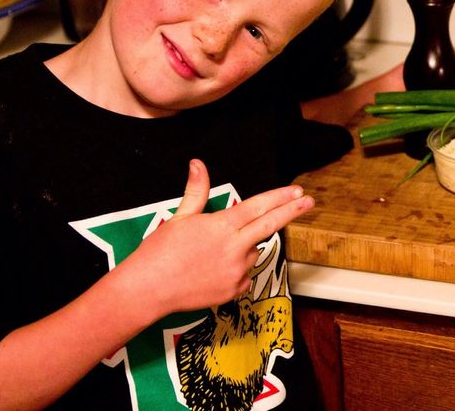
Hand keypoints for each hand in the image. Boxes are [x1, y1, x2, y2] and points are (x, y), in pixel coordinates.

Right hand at [118, 159, 313, 315]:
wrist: (146, 291)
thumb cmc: (159, 252)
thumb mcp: (179, 218)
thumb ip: (196, 191)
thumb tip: (197, 163)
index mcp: (222, 226)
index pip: (259, 207)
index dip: (280, 198)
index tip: (298, 191)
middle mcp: (235, 248)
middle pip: (270, 225)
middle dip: (292, 212)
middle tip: (308, 201)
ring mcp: (237, 272)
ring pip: (253, 251)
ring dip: (245, 246)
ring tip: (211, 252)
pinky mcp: (233, 291)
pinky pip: (244, 275)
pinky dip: (236, 269)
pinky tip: (212, 270)